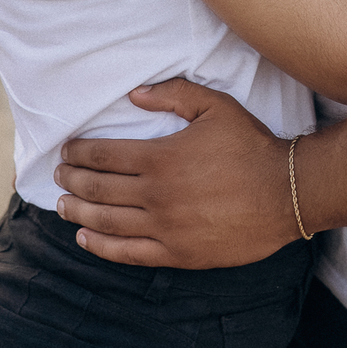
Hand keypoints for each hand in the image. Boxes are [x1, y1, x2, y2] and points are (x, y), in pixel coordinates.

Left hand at [53, 81, 298, 266]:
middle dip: (71, 181)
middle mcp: (156, 195)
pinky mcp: (178, 253)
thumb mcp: (215, 106)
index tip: (66, 151)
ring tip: (63, 205)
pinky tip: (86, 237)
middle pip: (98, 189)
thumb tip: (132, 95)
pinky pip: (129, 253)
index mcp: (160, 158)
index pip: (103, 156)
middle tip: (59, 176)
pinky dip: (101, 246)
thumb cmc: (251, 146)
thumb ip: (173, 94)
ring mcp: (165, 228)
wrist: (287, 192)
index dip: (78, 154)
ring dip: (79, 212)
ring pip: (107, 222)